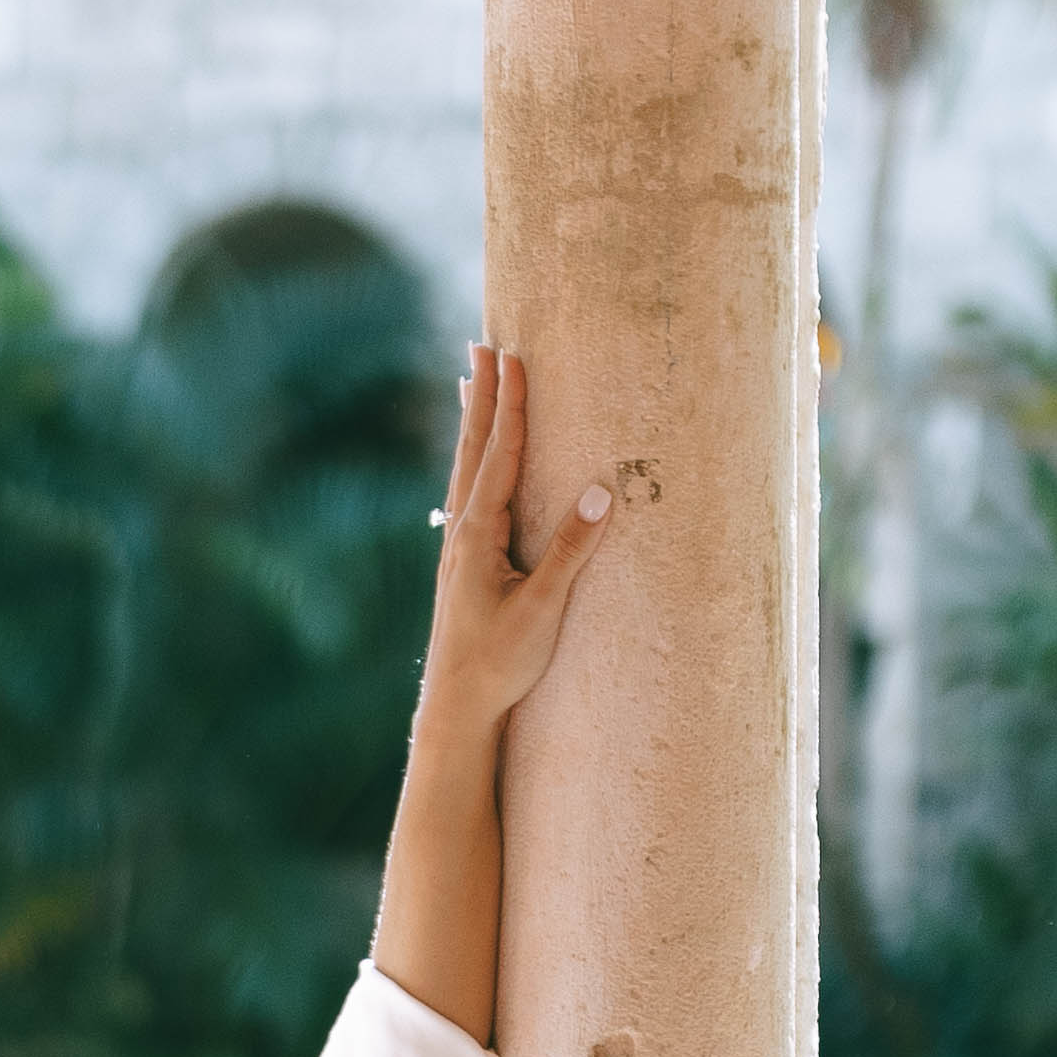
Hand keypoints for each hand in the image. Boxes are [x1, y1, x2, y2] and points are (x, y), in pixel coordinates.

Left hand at [414, 343, 609, 763]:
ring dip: (473, 423)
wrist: (456, 709)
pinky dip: (473, 462)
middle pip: (474, 449)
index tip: (512, 359)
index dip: (510, 405)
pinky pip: (467, 494)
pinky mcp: (463, 564)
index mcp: (479, 535)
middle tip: (481, 347)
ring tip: (471, 383)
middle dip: (482, 396)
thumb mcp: (542, 608)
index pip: (499, 456)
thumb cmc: (500, 663)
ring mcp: (458, 548)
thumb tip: (600, 493)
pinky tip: (473, 462)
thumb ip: (570, 551)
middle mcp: (462, 533)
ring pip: (466, 469)